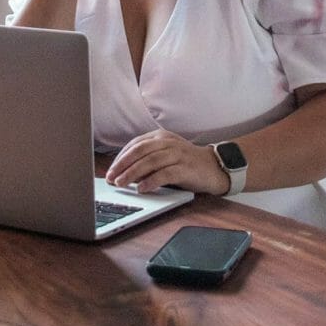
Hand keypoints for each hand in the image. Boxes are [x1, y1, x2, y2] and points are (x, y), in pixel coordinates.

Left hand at [105, 129, 230, 195]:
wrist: (214, 167)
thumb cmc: (186, 163)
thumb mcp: (165, 156)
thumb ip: (146, 161)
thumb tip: (123, 174)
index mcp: (160, 137)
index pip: (135, 144)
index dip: (120, 158)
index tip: (110, 171)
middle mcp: (168, 142)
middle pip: (140, 151)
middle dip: (123, 164)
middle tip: (111, 177)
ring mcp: (177, 154)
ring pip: (150, 161)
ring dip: (133, 173)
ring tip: (121, 183)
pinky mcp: (186, 168)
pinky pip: (165, 173)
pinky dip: (151, 181)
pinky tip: (142, 189)